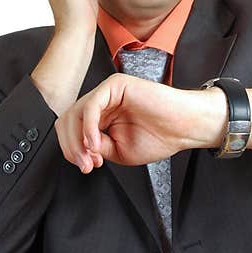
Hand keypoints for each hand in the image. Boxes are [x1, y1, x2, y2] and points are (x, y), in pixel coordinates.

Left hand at [54, 73, 221, 172]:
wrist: (183, 127)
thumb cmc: (159, 137)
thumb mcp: (118, 151)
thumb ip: (96, 147)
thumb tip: (80, 150)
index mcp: (100, 117)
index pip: (71, 130)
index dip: (72, 150)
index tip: (87, 167)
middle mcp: (101, 103)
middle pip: (67, 121)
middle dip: (72, 147)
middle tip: (86, 165)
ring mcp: (106, 92)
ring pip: (75, 113)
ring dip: (78, 140)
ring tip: (92, 156)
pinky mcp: (115, 85)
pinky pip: (91, 106)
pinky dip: (88, 127)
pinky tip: (95, 142)